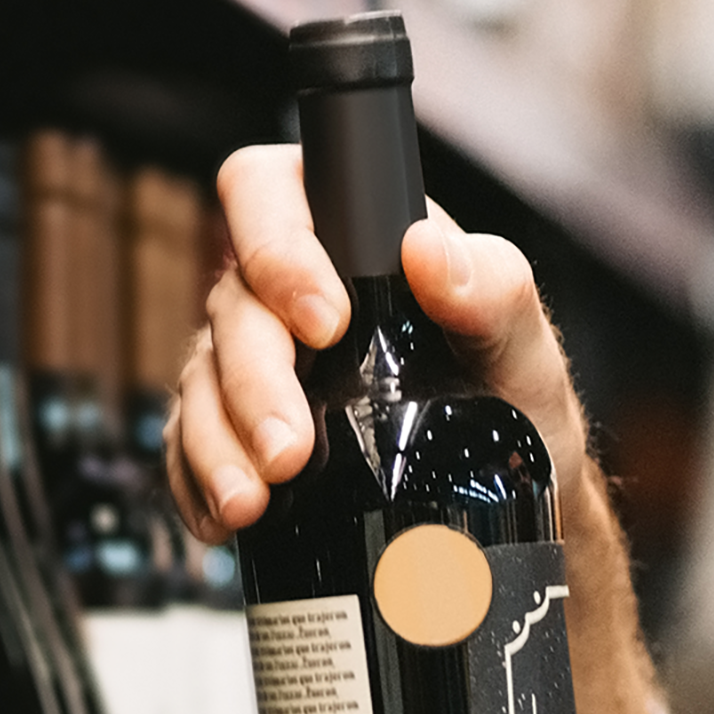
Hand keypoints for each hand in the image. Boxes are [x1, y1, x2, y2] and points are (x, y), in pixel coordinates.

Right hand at [163, 144, 597, 542]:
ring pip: (201, 382)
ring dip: (218, 445)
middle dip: (253, 383)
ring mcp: (256, 362)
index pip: (267, 193)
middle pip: (231, 308)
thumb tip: (428, 251)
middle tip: (291, 452)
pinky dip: (201, 485)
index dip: (275, 247)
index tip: (325, 321)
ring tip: (254, 502)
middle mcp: (286, 295)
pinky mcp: (241, 429)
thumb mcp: (522, 340)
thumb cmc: (517, 393)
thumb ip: (493, 287)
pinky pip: (191, 447)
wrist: (519, 489)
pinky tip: (228, 520)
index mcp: (347, 241)